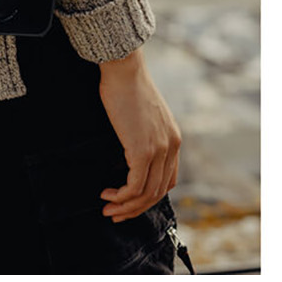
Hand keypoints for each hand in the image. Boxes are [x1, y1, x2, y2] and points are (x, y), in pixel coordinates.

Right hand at [96, 49, 181, 221]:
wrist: (124, 68)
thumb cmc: (126, 85)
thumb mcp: (143, 114)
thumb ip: (144, 133)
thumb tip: (130, 147)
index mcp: (173, 139)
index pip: (168, 180)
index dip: (148, 196)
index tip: (129, 200)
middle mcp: (171, 147)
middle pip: (158, 192)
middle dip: (136, 208)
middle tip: (116, 214)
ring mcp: (158, 150)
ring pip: (147, 194)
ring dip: (126, 206)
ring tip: (108, 209)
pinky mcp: (142, 151)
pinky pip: (134, 186)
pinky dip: (121, 196)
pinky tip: (107, 194)